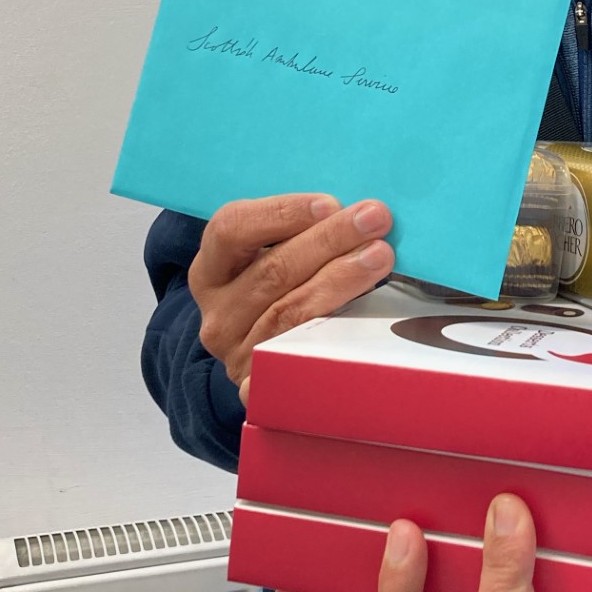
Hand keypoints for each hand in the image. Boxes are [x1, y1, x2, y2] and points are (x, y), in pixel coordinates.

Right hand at [190, 193, 392, 392]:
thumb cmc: (277, 293)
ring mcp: (238, 353)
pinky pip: (301, 356)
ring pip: (291, 311)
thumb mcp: (270, 259)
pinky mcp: (262, 386)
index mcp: (210, 269)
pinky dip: (331, 334)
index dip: (282, 213)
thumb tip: (355, 210)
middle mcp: (217, 313)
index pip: (232, 229)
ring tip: (381, 255)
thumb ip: (301, 233)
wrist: (265, 361)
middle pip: (272, 270)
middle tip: (375, 219)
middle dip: (330, 239)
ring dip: (340, 278)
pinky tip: (362, 320)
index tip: (330, 204)